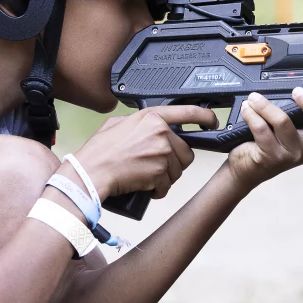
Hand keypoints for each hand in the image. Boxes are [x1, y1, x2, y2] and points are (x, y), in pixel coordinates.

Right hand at [73, 105, 217, 199]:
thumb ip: (137, 121)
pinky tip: (144, 185)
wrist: (91, 173)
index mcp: (151, 117)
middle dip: (173, 161)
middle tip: (154, 165)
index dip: (205, 117)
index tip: (211, 121)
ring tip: (145, 175)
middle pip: (185, 151)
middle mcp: (161, 133)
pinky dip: (157, 190)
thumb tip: (147, 124)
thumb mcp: (116, 124)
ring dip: (165, 177)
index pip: (188, 112)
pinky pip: (167, 185)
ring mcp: (162, 153)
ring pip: (178, 170)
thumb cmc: (99, 152)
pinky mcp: (160, 173)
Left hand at [226, 88, 302, 191]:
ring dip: (265, 105)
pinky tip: (247, 109)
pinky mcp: (272, 158)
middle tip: (296, 90)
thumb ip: (298, 116)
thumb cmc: (268, 146)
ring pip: (283, 121)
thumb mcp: (288, 131)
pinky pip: (262, 129)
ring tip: (255, 98)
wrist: (246, 169)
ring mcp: (291, 155)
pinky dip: (252, 115)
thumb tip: (297, 90)